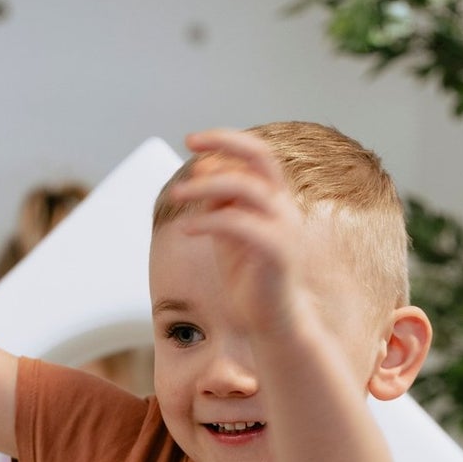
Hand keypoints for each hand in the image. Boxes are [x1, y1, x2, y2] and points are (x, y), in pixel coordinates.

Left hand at [171, 129, 308, 337]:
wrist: (273, 321)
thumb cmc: (250, 277)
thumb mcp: (229, 232)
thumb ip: (219, 203)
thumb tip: (202, 166)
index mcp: (277, 199)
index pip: (256, 153)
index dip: (225, 141)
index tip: (192, 142)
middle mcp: (285, 206)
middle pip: (260, 156)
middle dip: (224, 142)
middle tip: (189, 142)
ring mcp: (285, 228)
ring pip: (246, 188)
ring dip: (206, 186)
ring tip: (177, 194)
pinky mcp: (277, 252)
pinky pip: (239, 225)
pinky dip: (209, 222)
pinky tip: (188, 229)